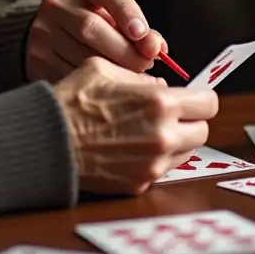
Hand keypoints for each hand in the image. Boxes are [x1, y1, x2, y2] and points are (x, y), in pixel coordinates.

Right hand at [26, 0, 165, 82]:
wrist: (49, 38)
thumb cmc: (94, 27)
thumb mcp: (114, 20)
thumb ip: (137, 31)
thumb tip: (158, 48)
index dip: (127, 11)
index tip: (143, 34)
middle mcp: (57, 4)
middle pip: (91, 26)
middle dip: (124, 50)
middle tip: (146, 65)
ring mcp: (42, 31)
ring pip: (80, 54)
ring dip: (111, 71)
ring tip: (132, 81)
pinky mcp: (36, 57)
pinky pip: (69, 75)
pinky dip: (92, 85)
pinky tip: (107, 90)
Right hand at [53, 56, 218, 194]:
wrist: (46, 142)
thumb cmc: (72, 102)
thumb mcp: (105, 69)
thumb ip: (140, 78)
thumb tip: (160, 87)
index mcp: (159, 103)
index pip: (208, 103)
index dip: (201, 98)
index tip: (193, 98)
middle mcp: (162, 136)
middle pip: (203, 131)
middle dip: (190, 121)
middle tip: (172, 115)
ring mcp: (152, 165)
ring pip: (186, 153)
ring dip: (175, 141)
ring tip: (148, 131)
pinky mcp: (139, 184)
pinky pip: (161, 169)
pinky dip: (154, 159)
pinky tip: (132, 148)